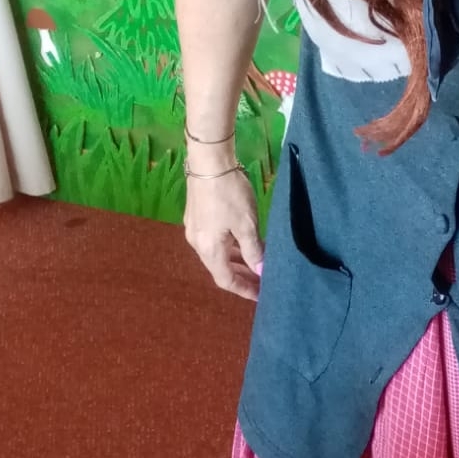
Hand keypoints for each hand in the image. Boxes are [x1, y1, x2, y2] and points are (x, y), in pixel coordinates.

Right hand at [184, 158, 262, 299]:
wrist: (209, 161)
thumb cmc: (230, 195)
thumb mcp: (247, 225)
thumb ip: (254, 251)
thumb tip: (261, 272)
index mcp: (209, 249)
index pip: (226, 280)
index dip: (244, 290)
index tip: (261, 296)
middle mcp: (197, 244)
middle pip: (220, 269)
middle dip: (242, 277)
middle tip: (262, 282)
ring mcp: (195, 229)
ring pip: (218, 254)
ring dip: (236, 262)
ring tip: (257, 266)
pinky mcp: (197, 217)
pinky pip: (215, 242)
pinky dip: (230, 249)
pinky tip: (244, 245)